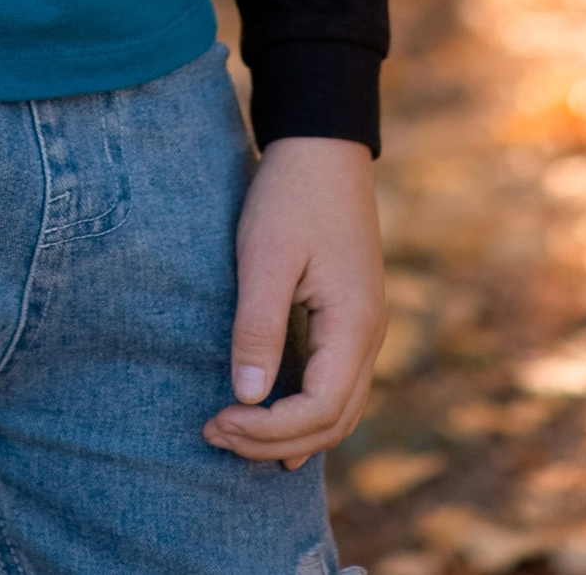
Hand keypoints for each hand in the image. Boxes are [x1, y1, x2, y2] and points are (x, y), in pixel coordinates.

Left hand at [203, 133, 384, 468]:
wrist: (322, 145)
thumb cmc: (290, 195)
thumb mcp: (265, 256)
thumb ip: (258, 328)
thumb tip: (246, 397)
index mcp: (354, 324)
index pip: (318, 409)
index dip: (268, 428)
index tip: (218, 421)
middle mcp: (370, 336)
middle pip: (332, 421)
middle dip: (273, 440)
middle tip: (215, 435)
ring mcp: (366, 329)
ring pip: (341, 411)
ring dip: (291, 433)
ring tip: (236, 436)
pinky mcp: (351, 318)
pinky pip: (337, 386)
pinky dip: (307, 414)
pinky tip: (275, 421)